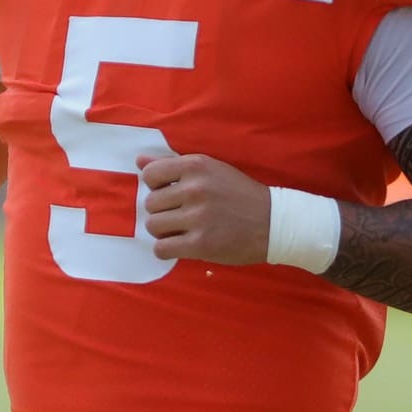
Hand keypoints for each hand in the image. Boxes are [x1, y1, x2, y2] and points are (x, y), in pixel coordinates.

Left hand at [140, 154, 271, 265]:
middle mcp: (195, 189)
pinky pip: (161, 249)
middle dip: (162, 211)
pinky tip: (182, 245)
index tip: (170, 194)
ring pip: (153, 226)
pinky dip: (167, 249)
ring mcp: (197, 217)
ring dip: (163, 231)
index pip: (150, 175)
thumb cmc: (240, 195)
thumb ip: (173, 166)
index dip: (156, 187)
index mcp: (196, 166)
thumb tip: (139, 162)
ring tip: (181, 230)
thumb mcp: (211, 170)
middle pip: (150, 203)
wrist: (273, 222)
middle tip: (181, 216)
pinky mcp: (200, 244)